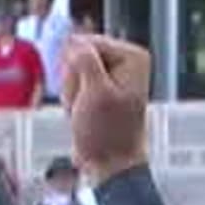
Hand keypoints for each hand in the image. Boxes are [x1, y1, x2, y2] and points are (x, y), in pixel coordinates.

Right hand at [63, 35, 152, 182]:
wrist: (109, 163)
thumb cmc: (108, 134)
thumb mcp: (95, 92)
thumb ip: (84, 60)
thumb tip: (74, 40)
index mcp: (133, 56)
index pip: (86, 43)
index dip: (77, 68)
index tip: (88, 92)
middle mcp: (125, 61)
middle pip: (78, 54)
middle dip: (74, 81)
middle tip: (86, 104)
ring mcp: (112, 74)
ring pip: (72, 70)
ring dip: (72, 92)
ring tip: (85, 111)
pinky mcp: (100, 87)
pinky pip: (74, 83)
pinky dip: (72, 99)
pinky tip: (82, 113)